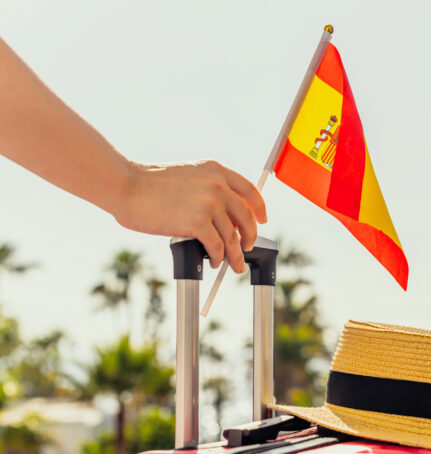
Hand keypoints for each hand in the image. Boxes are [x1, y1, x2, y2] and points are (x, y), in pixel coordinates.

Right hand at [114, 160, 266, 272]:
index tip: (262, 219)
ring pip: (232, 236)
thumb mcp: (188, 175)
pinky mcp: (197, 223)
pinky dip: (218, 258)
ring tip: (234, 264)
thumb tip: (223, 214)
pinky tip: (214, 262)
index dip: (259, 208)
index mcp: (215, 170)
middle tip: (248, 247)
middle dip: (250, 236)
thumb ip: (207, 188)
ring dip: (234, 254)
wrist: (126, 185)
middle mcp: (217, 185)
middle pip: (246, 217)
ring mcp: (209, 204)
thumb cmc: (148, 183)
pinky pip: (217, 246)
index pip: (249, 190)